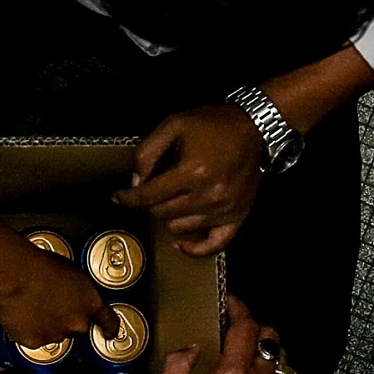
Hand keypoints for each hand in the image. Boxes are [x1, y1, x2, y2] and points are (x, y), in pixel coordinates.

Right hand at [0, 247, 119, 346]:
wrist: (14, 274)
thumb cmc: (40, 264)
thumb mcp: (72, 272)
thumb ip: (79, 291)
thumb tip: (74, 295)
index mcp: (91, 304)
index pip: (110, 323)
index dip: (109, 328)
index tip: (108, 332)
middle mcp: (77, 324)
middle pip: (76, 328)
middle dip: (66, 319)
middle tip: (51, 305)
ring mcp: (55, 335)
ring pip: (53, 334)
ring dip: (46, 324)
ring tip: (32, 306)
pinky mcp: (34, 341)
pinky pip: (32, 338)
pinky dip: (27, 330)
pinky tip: (22, 314)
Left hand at [112, 106, 263, 256]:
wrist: (255, 127)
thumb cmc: (213, 125)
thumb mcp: (173, 125)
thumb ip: (146, 153)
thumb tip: (135, 184)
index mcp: (192, 172)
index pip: (147, 196)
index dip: (127, 198)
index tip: (118, 198)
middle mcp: (208, 195)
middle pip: (160, 213)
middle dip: (149, 202)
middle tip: (152, 189)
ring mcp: (224, 209)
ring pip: (178, 227)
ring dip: (169, 215)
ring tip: (174, 198)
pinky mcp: (237, 217)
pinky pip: (212, 245)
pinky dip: (194, 248)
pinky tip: (180, 243)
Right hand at [156, 296, 286, 373]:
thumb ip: (177, 367)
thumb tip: (191, 350)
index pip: (246, 326)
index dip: (239, 307)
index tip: (229, 303)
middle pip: (271, 338)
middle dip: (253, 328)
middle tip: (233, 331)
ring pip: (278, 362)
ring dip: (261, 355)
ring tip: (238, 362)